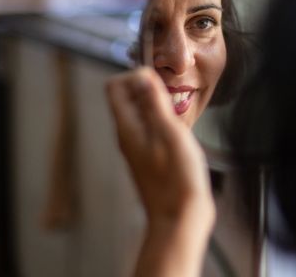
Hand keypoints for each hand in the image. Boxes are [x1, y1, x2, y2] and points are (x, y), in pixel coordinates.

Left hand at [106, 67, 214, 275]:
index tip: (158, 83)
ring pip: (141, 112)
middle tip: (172, 99)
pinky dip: (164, 121)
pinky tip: (181, 133)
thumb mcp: (170, 133)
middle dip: (149, 88)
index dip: (134, 76)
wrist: (180, 220)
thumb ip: (155, 103)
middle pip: (128, 97)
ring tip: (178, 116)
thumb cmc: (177, 180)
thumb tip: (142, 75)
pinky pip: (151, 127)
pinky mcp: (151, 156)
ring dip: (159, 105)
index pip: (114, 86)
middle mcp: (127, 135)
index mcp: (127, 127)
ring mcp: (138, 147)